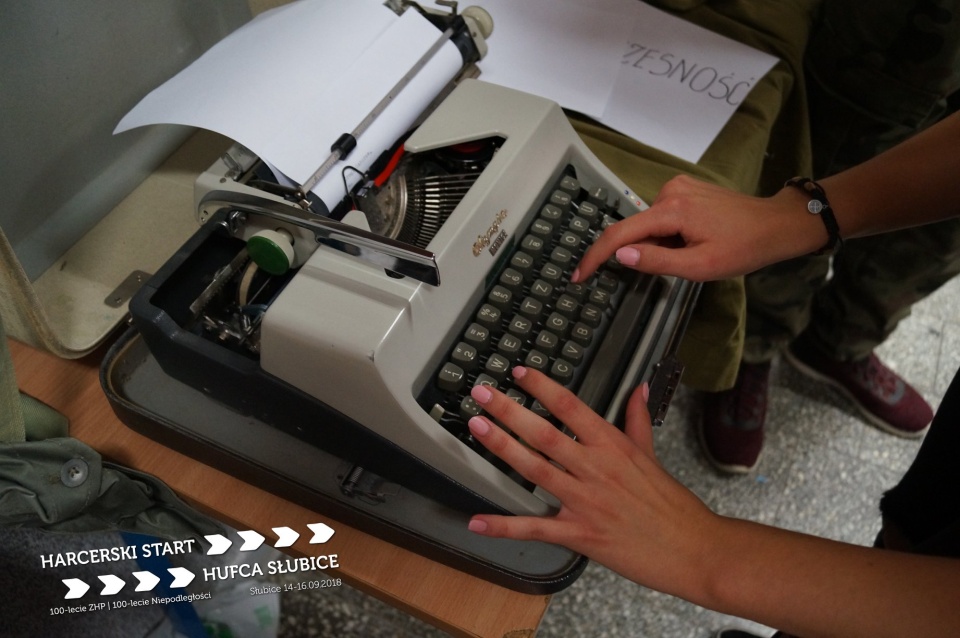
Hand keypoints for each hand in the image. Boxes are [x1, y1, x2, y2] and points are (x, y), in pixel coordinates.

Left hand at [466, 366, 718, 591]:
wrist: (693, 549)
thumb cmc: (672, 505)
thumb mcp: (653, 455)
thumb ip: (638, 420)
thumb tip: (640, 389)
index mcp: (613, 446)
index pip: (572, 407)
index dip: (543, 387)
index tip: (519, 373)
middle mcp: (596, 468)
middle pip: (545, 433)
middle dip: (509, 411)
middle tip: (482, 393)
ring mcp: (586, 501)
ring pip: (536, 469)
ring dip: (503, 447)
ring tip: (477, 427)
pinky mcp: (581, 534)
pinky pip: (537, 529)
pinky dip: (505, 526)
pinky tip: (478, 521)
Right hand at [573, 175, 825, 282]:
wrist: (775, 225)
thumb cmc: (743, 249)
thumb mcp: (699, 266)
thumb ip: (656, 261)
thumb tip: (620, 255)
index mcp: (672, 210)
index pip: (620, 234)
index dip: (596, 257)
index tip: (579, 276)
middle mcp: (669, 191)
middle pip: (636, 229)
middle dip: (646, 252)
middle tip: (681, 263)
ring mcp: (677, 186)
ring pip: (649, 225)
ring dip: (660, 244)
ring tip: (694, 251)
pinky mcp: (684, 188)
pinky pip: (661, 216)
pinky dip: (668, 233)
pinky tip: (695, 238)